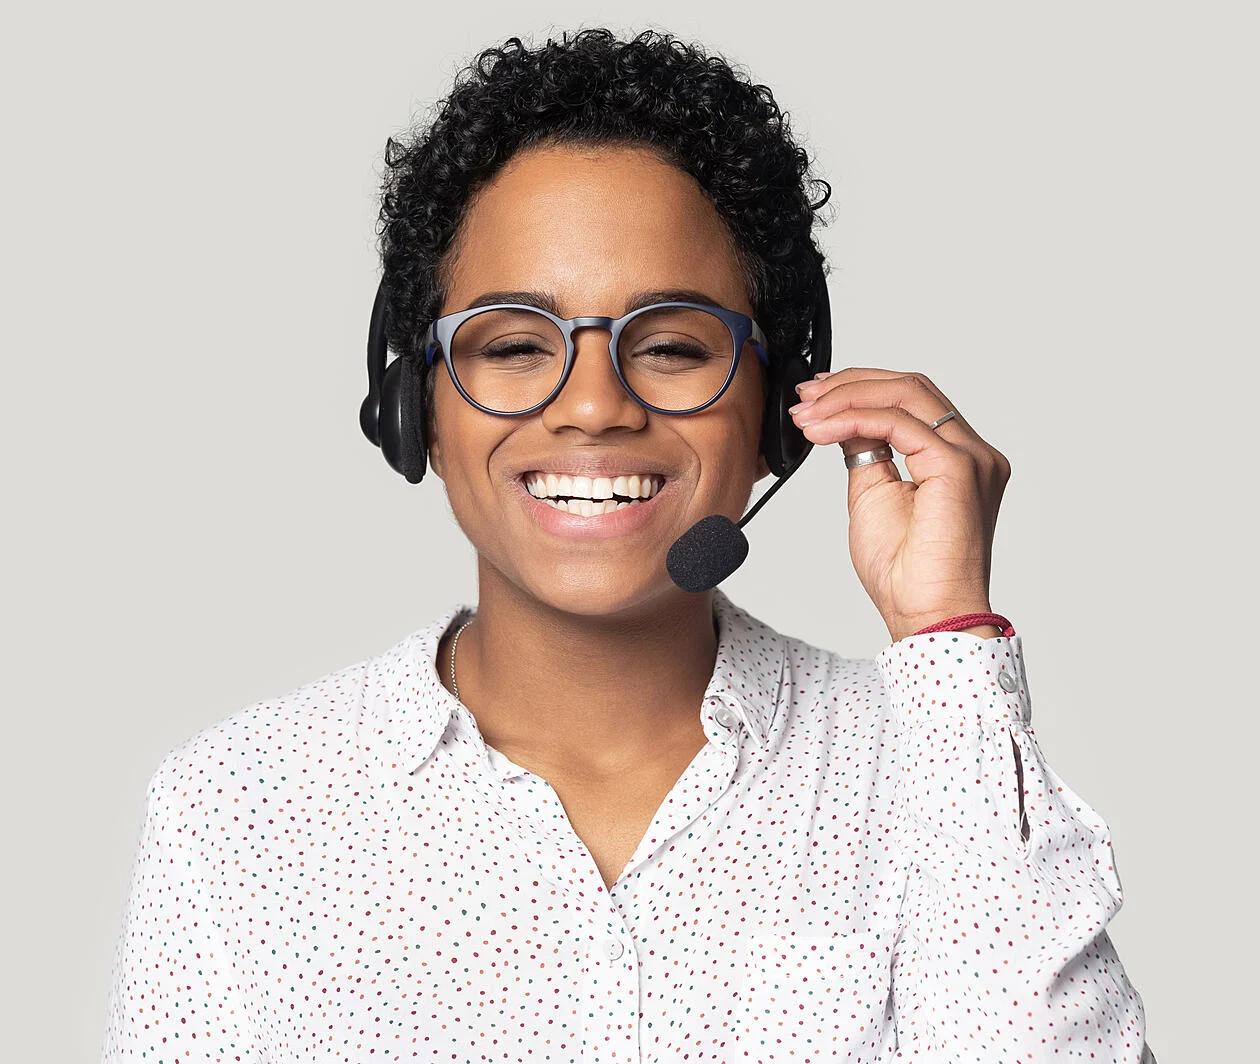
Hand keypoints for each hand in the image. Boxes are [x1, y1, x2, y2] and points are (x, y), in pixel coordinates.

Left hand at [789, 368, 1010, 642]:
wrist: (925, 614)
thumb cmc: (905, 573)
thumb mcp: (872, 496)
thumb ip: (866, 451)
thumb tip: (847, 420)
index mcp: (957, 458)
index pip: (911, 400)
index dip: (859, 389)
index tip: (815, 395)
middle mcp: (973, 452)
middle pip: (910, 387)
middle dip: (849, 385)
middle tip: (804, 396)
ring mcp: (971, 456)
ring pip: (905, 395)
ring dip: (846, 398)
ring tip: (806, 413)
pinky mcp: (959, 467)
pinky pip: (898, 423)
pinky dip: (853, 419)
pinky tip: (822, 430)